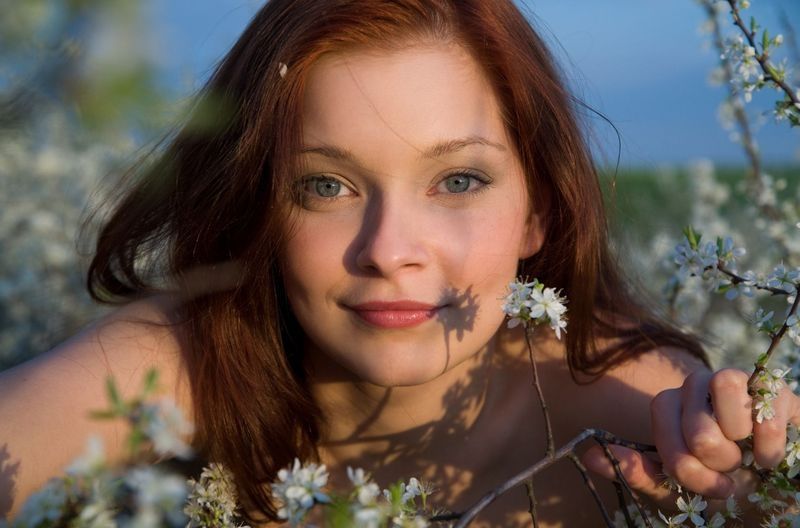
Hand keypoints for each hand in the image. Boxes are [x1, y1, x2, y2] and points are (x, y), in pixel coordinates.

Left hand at [583, 368, 799, 500]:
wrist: (771, 497)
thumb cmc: (719, 487)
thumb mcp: (674, 490)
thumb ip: (636, 472)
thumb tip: (590, 455)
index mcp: (672, 404)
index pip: (661, 412)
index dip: (680, 456)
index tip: (701, 485)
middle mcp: (700, 385)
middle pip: (694, 416)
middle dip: (714, 459)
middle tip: (729, 471)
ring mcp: (739, 382)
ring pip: (724, 382)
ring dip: (738, 439)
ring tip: (747, 458)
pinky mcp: (776, 391)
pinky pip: (767, 402)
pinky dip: (769, 444)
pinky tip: (770, 459)